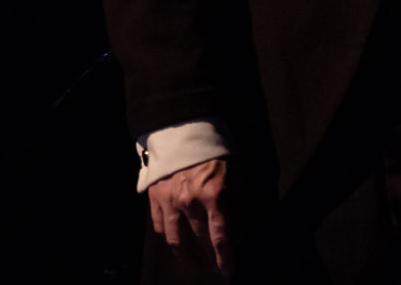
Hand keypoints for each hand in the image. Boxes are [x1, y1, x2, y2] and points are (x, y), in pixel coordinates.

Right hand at [148, 156, 238, 276]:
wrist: (186, 132)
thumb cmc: (216, 155)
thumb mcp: (237, 175)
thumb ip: (241, 204)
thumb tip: (244, 232)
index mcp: (214, 195)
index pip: (220, 236)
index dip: (225, 257)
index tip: (228, 269)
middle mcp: (190, 201)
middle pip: (199, 241)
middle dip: (208, 258)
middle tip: (212, 266)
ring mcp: (170, 200)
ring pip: (176, 240)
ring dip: (185, 256)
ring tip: (192, 264)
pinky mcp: (156, 197)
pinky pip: (160, 226)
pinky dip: (168, 237)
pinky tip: (176, 242)